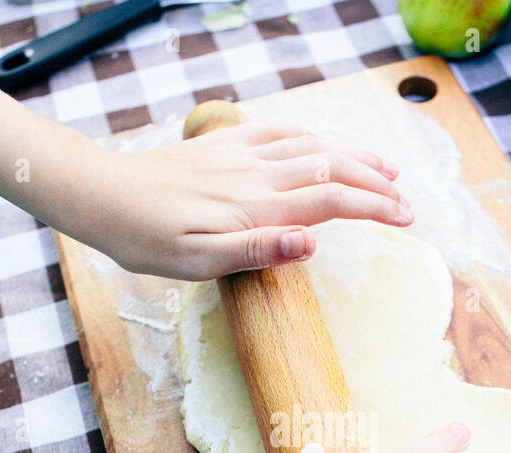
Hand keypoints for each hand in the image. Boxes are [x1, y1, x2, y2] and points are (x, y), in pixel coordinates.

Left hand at [70, 121, 412, 279]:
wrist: (103, 196)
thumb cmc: (147, 239)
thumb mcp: (199, 262)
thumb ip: (258, 250)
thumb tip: (312, 242)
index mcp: (255, 206)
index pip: (331, 202)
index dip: (374, 208)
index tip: (405, 219)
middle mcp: (256, 174)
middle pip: (333, 170)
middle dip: (376, 184)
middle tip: (407, 203)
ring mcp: (242, 155)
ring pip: (314, 145)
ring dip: (355, 156)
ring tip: (386, 168)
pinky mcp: (225, 146)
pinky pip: (280, 131)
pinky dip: (314, 135)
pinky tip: (325, 143)